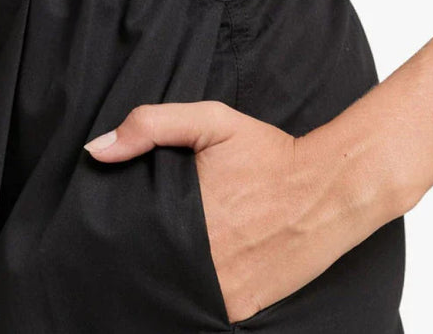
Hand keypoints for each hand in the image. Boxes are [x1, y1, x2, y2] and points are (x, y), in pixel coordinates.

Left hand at [85, 101, 398, 321]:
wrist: (335, 188)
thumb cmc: (271, 154)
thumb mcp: (211, 122)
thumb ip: (150, 125)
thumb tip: (97, 150)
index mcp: (178, 217)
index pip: (123, 237)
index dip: (117, 233)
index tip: (116, 227)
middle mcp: (197, 258)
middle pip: (144, 267)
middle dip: (140, 256)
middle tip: (148, 241)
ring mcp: (219, 289)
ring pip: (170, 293)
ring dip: (165, 280)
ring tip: (169, 258)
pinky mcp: (241, 308)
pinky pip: (202, 311)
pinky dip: (193, 299)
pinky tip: (194, 277)